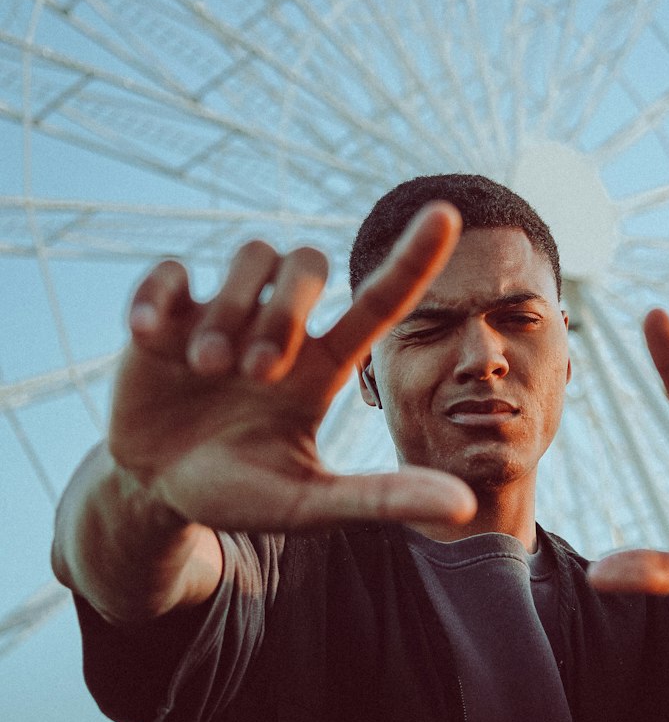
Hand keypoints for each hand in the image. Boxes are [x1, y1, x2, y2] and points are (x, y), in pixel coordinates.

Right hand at [108, 203, 476, 532]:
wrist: (160, 492)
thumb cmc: (242, 492)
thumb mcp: (310, 502)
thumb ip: (381, 499)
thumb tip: (465, 507)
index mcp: (322, 365)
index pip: (380, 298)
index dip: (415, 258)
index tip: (447, 214)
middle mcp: (279, 328)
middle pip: (308, 262)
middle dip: (285, 310)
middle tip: (255, 371)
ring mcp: (222, 315)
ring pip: (252, 255)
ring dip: (232, 307)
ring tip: (208, 368)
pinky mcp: (166, 315)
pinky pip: (171, 272)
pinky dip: (160, 296)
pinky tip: (150, 337)